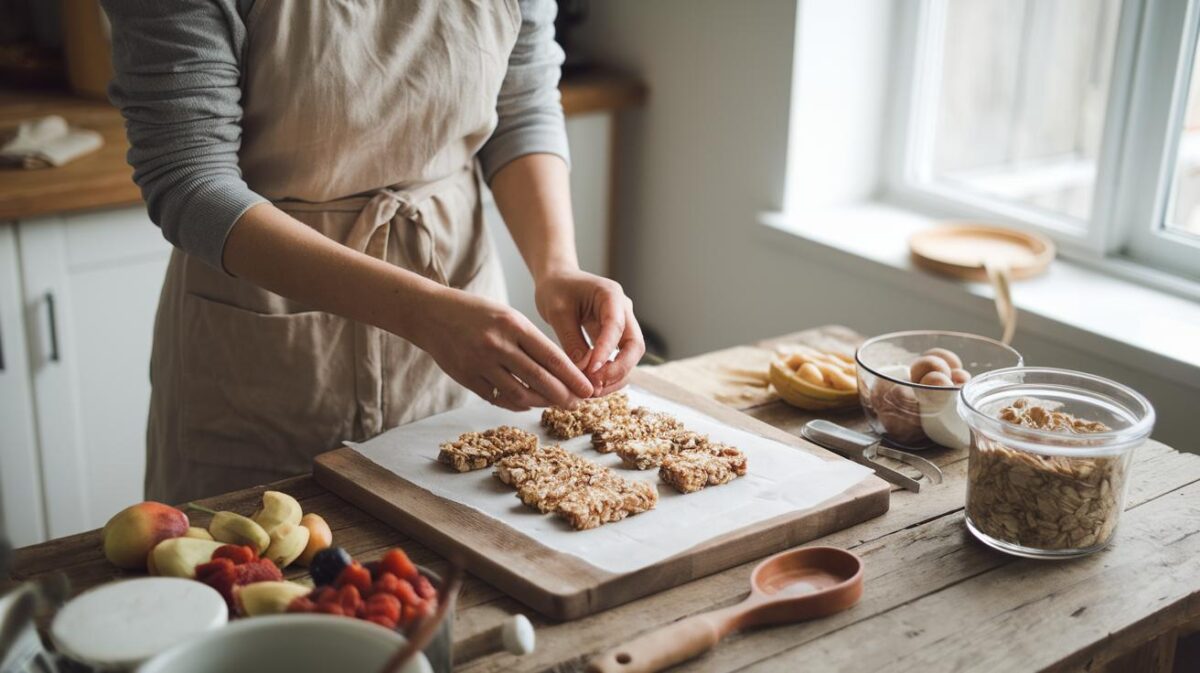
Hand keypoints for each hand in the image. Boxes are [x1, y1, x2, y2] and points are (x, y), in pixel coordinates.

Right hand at [414, 288, 593, 410]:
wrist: (431, 313)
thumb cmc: (476, 313)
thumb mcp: (507, 316)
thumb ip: (530, 341)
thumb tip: (559, 371)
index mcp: (513, 325)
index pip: (551, 356)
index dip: (572, 377)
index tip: (587, 389)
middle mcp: (497, 344)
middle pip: (538, 379)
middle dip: (562, 396)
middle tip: (576, 404)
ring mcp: (479, 363)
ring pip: (519, 394)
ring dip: (540, 403)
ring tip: (553, 404)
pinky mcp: (466, 377)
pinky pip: (497, 398)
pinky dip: (515, 403)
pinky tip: (527, 403)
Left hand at [534, 269, 644, 396]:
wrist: (557, 281)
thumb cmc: (556, 289)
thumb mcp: (557, 311)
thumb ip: (571, 339)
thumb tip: (583, 370)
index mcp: (611, 295)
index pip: (616, 326)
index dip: (606, 350)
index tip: (591, 371)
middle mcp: (623, 310)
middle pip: (634, 345)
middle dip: (618, 370)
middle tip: (595, 387)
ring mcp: (623, 324)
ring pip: (630, 357)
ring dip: (614, 377)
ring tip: (591, 392)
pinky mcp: (615, 337)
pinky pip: (619, 359)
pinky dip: (608, 375)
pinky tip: (591, 386)